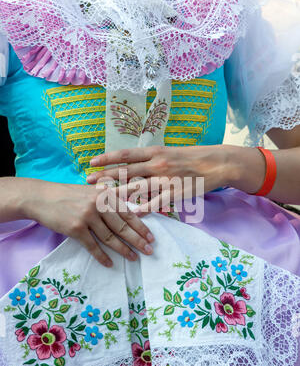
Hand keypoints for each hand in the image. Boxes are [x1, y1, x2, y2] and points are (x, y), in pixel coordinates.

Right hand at [21, 180, 154, 266]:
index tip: (151, 237)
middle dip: (138, 240)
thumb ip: (109, 199)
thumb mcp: (91, 191)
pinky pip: (92, 246)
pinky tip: (109, 263)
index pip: (128, 213)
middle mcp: (99, 204)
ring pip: (110, 237)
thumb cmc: (68, 195)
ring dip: (123, 250)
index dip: (141, 226)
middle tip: (149, 250)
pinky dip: (102, 256)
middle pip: (122, 226)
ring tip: (133, 258)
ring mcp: (87, 216)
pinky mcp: (76, 228)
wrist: (41, 198)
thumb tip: (130, 211)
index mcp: (105, 194)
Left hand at [87, 145, 231, 211]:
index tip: (92, 161)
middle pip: (126, 171)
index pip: (126, 154)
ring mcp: (165, 179)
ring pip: (137, 187)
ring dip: (118, 193)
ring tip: (101, 199)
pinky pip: (155, 203)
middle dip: (105, 176)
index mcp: (155, 152)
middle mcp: (157, 164)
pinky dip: (142, 208)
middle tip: (87, 180)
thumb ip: (152, 158)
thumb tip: (134, 164)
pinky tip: (130, 214)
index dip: (107, 158)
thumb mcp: (170, 152)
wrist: (216, 163)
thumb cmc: (192, 157)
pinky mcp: (175, 193)